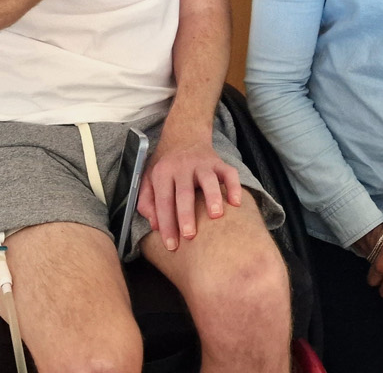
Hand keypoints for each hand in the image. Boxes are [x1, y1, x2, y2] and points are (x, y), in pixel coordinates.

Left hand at [137, 129, 242, 250]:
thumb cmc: (165, 165)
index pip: (163, 201)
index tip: (171, 245)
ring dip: (212, 197)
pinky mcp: (219, 162)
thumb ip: (147, 202)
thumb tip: (154, 225)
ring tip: (215, 216)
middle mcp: (182, 166)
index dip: (166, 224)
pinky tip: (236, 202)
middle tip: (189, 236)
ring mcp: (203, 163)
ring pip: (208, 180)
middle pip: (184, 193)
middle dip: (186, 215)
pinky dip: (234, 187)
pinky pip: (230, 173)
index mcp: (163, 173)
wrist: (183, 136)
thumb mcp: (148, 179)